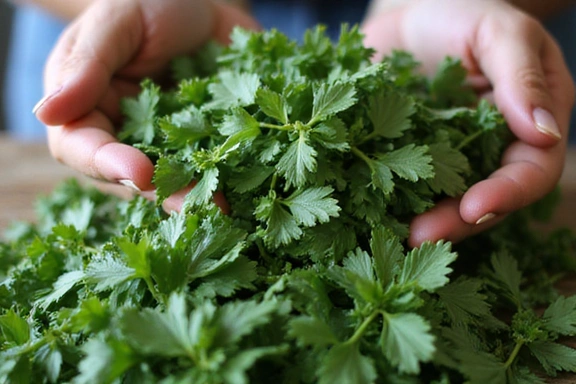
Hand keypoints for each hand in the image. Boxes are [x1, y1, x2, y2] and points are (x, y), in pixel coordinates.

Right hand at [34, 0, 257, 210]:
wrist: (196, 4)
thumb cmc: (144, 3)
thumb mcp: (115, 24)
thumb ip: (86, 68)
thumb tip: (47, 113)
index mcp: (89, 110)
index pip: (85, 149)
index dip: (110, 165)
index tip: (139, 173)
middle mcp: (129, 136)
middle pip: (137, 177)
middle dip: (167, 194)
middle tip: (197, 207)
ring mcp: (172, 143)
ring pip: (182, 179)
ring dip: (205, 195)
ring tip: (229, 209)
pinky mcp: (210, 140)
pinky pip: (221, 162)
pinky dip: (238, 175)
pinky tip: (256, 187)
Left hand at [361, 0, 574, 246]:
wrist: (410, 12)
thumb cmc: (462, 11)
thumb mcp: (499, 32)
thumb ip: (521, 78)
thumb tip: (543, 134)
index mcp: (525, 126)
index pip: (529, 173)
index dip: (505, 195)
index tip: (474, 209)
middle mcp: (485, 151)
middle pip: (479, 200)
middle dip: (452, 222)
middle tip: (420, 235)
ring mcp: (441, 158)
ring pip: (435, 200)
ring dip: (413, 219)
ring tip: (387, 231)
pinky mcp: (401, 156)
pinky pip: (392, 182)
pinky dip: (378, 198)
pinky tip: (356, 208)